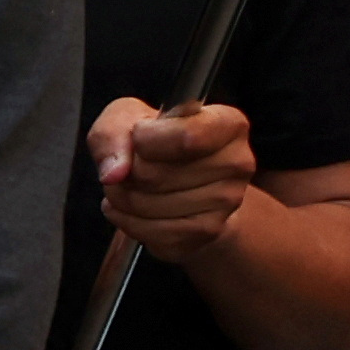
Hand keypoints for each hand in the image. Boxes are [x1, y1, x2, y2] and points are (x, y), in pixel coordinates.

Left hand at [89, 94, 258, 258]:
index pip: (186, 136)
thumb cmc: (155, 141)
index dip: (145, 140)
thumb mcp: (126, 118)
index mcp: (227, 124)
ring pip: (147, 205)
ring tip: (131, 186)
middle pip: (155, 174)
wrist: (180, 181)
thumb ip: (113, 133)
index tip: (138, 137)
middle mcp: (237, 162)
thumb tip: (114, 173)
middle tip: (131, 166)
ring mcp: (226, 201)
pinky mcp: (208, 231)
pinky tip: (133, 209)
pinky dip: (127, 220)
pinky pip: (150, 231)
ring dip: (123, 197)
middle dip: (127, 172)